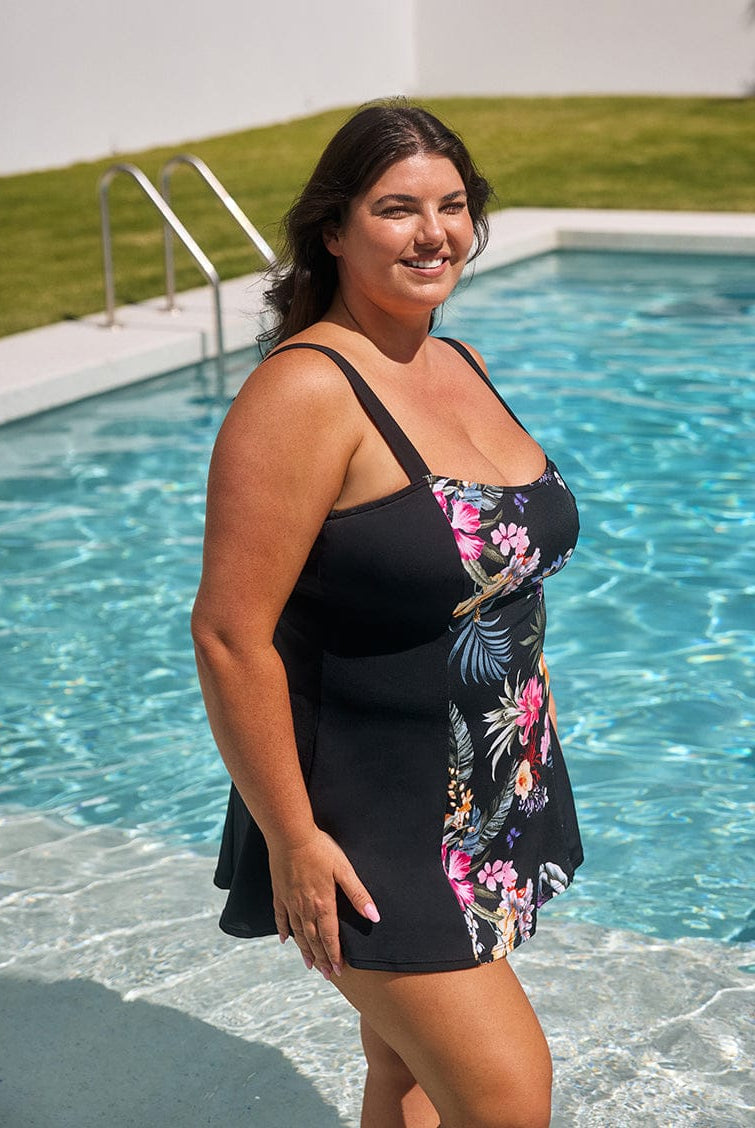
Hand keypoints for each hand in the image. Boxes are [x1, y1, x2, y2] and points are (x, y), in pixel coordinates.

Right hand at [267, 828, 379, 978]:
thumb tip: (374, 916)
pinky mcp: (279, 893)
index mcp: (322, 904)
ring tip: (310, 965)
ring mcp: (290, 902)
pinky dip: (284, 931)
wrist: (290, 835)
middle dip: (322, 959)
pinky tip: (285, 941)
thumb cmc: (320, 849)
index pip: (330, 937)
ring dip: (305, 951)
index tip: (339, 971)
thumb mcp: (344, 869)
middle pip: (313, 940)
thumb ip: (358, 895)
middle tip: (327, 975)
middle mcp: (304, 908)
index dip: (335, 955)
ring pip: (298, 933)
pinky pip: (281, 918)